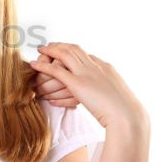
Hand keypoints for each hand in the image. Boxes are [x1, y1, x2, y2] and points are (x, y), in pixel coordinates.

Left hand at [29, 43, 148, 128]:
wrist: (127, 116)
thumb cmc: (125, 113)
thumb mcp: (117, 97)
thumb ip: (107, 92)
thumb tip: (104, 96)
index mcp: (105, 68)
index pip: (87, 55)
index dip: (74, 52)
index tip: (65, 52)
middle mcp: (95, 66)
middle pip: (74, 49)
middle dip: (61, 46)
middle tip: (49, 46)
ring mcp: (86, 73)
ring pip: (64, 55)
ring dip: (50, 50)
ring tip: (40, 50)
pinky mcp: (77, 83)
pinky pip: (55, 70)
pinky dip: (43, 65)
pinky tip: (34, 64)